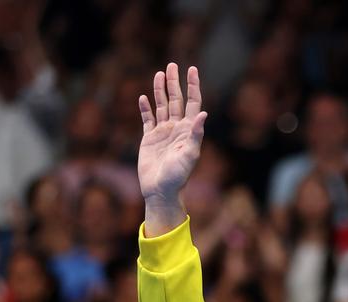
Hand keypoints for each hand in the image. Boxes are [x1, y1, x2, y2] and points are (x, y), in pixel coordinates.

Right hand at [138, 64, 206, 213]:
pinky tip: (143, 97)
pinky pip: (147, 119)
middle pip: (176, 100)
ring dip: (160, 90)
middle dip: (174, 82)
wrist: (161, 190)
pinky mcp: (149, 139)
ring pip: (162, 106)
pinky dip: (145, 108)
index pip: (192, 103)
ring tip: (159, 74)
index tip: (192, 69)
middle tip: (172, 64)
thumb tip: (203, 114)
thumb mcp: (189, 155)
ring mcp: (162, 133)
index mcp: (188, 131)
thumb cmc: (177, 177)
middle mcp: (176, 129)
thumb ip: (196, 135)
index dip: (193, 86)